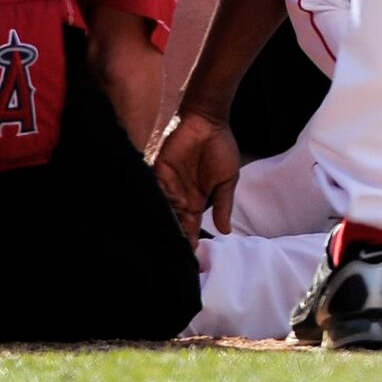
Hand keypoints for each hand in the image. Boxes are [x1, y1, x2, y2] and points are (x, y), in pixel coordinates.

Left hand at [150, 109, 240, 245]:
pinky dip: (154, 206)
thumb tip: (226, 231)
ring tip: (163, 243)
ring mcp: (168, 186)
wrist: (207, 122)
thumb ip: (223, 204)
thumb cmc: (221, 148)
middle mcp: (180, 197)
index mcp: (197, 200)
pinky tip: (154, 220)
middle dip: (174, 239)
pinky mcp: (158, 174)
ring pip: (163, 213)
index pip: (191, 226)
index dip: (190, 241)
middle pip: (174, 224)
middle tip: (172, 256)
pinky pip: (154, 193)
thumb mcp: (227, 179)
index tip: (190, 259)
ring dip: (164, 226)